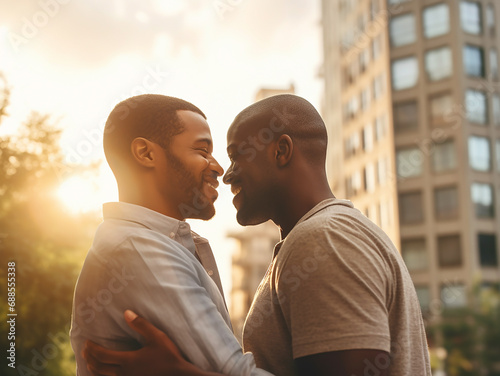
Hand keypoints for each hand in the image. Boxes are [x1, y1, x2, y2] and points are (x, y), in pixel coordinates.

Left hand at [83, 310, 206, 375]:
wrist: (177, 375)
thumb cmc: (168, 355)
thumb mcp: (157, 336)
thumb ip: (141, 325)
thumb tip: (126, 313)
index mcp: (127, 361)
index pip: (102, 355)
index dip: (93, 348)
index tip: (88, 342)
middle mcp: (123, 373)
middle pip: (99, 367)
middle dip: (90, 358)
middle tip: (86, 350)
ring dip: (94, 369)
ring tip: (90, 362)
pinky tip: (105, 374)